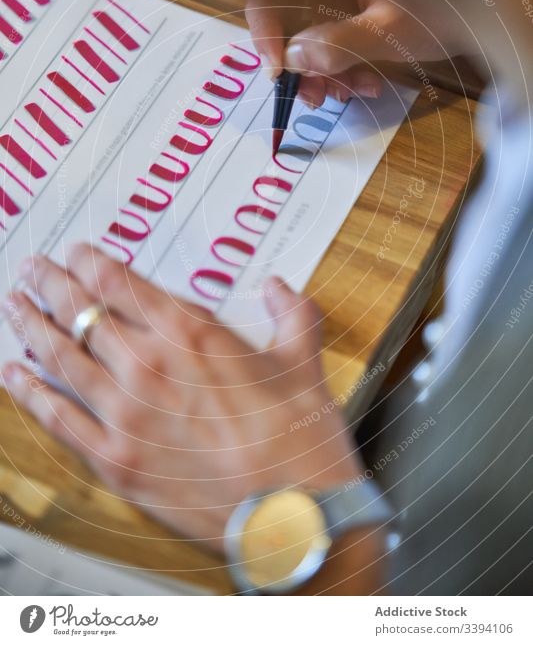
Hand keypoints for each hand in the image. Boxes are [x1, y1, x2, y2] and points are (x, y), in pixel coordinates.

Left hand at [2, 245, 357, 552]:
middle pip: (81, 313)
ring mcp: (124, 414)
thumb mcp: (303, 360)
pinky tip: (16, 375)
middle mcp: (147, 365)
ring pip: (61, 358)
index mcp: (189, 333)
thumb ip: (291, 312)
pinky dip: (31, 393)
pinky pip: (58, 418)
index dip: (89, 262)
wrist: (291, 511)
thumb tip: (280, 289)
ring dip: (32, 326)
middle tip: (35, 270)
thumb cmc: (299, 437)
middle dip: (52, 284)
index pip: (120, 283)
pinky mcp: (115, 460)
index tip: (76, 254)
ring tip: (15, 306)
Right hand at [246, 0, 469, 108]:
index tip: (279, 69)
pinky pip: (328, 30)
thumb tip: (292, 60)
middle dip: (300, 61)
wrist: (486, 1)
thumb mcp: (390, 31)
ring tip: (349, 94)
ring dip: (321, 67)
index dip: (264, 26)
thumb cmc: (445, 3)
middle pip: (287, 10)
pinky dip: (340, 59)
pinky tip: (364, 82)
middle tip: (314, 98)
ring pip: (307, 25)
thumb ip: (337, 45)